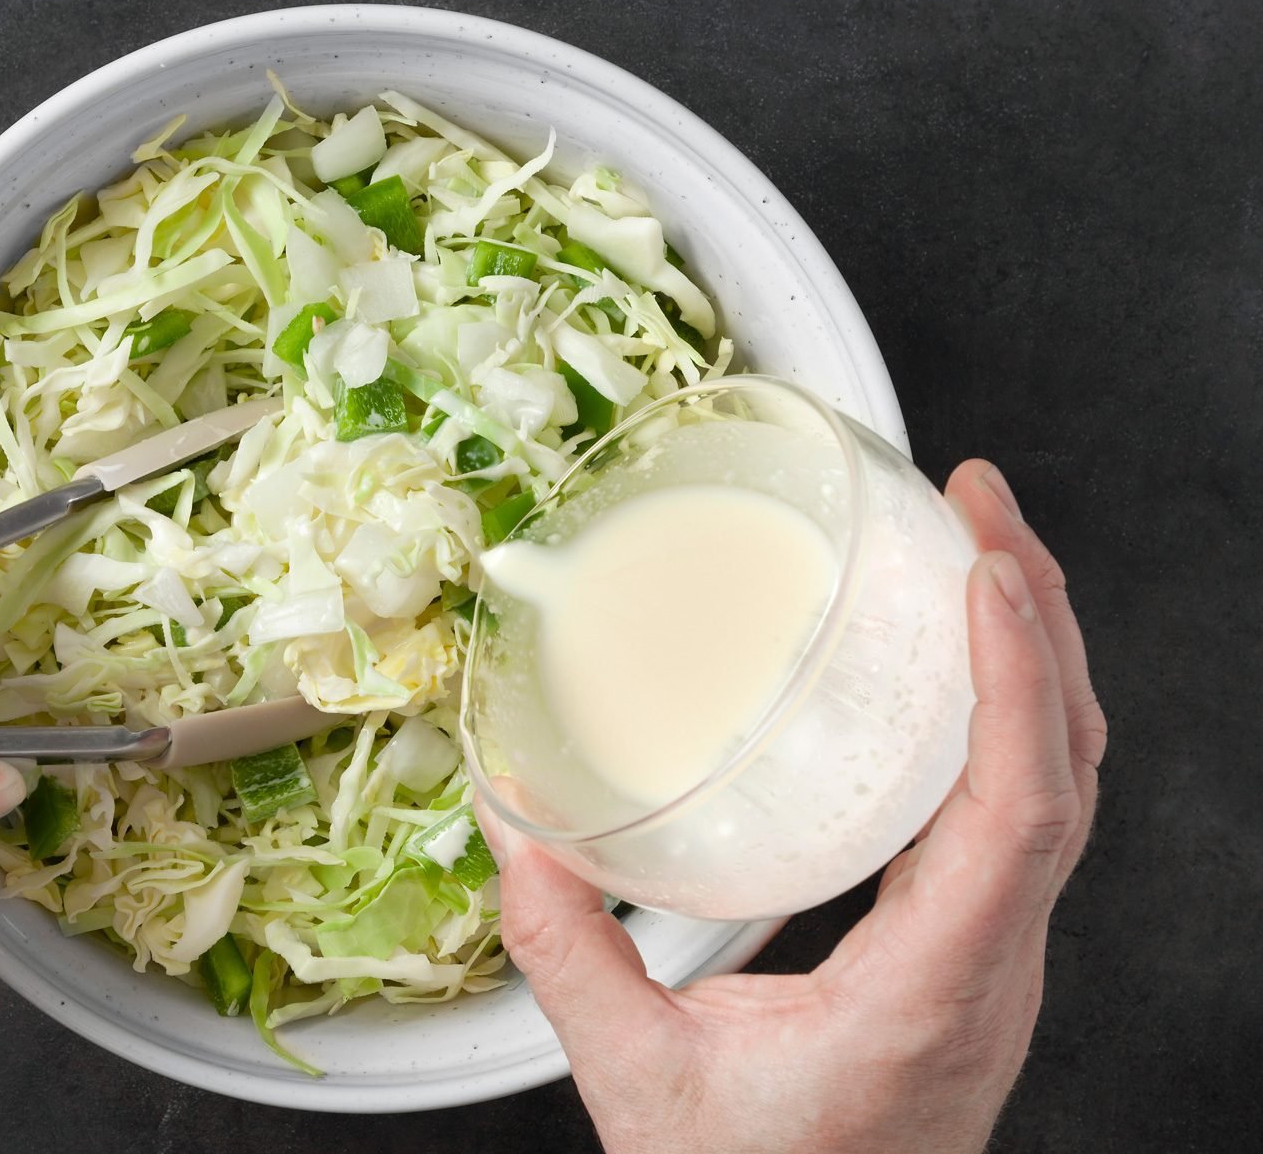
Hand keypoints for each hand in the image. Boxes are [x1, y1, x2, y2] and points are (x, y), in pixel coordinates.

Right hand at [479, 461, 1105, 1153]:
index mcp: (935, 989)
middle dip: (1042, 614)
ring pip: (1062, 780)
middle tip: (981, 503)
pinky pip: (1021, 805)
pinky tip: (959, 664)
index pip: (1022, 814)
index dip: (1021, 681)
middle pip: (1071, 765)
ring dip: (1038, 651)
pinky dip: (1008, 708)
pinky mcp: (973, 947)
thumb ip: (570, 957)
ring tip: (982, 550)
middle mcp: (993, 961)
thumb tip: (516, 835)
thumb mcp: (643, 1083)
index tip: (989, 570)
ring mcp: (996, 953)